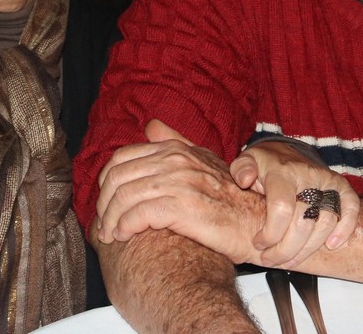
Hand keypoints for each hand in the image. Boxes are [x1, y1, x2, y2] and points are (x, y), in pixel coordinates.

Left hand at [93, 120, 263, 264]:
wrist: (259, 222)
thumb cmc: (231, 199)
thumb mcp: (204, 162)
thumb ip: (176, 143)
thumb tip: (151, 125)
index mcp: (175, 149)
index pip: (121, 158)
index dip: (106, 181)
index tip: (106, 202)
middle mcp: (174, 161)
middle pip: (117, 177)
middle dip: (104, 204)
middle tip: (103, 225)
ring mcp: (179, 182)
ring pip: (124, 197)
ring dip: (110, 220)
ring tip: (110, 236)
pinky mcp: (184, 207)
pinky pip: (139, 215)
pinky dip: (125, 227)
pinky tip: (125, 237)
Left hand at [230, 141, 358, 268]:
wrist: (286, 151)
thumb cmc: (264, 164)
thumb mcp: (246, 160)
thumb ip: (241, 169)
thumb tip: (245, 180)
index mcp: (282, 171)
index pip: (282, 208)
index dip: (271, 233)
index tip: (259, 243)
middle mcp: (308, 176)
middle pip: (304, 222)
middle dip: (286, 249)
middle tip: (271, 259)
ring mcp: (327, 181)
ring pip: (326, 222)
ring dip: (309, 249)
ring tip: (290, 260)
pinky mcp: (341, 186)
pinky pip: (350, 209)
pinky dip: (345, 229)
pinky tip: (330, 246)